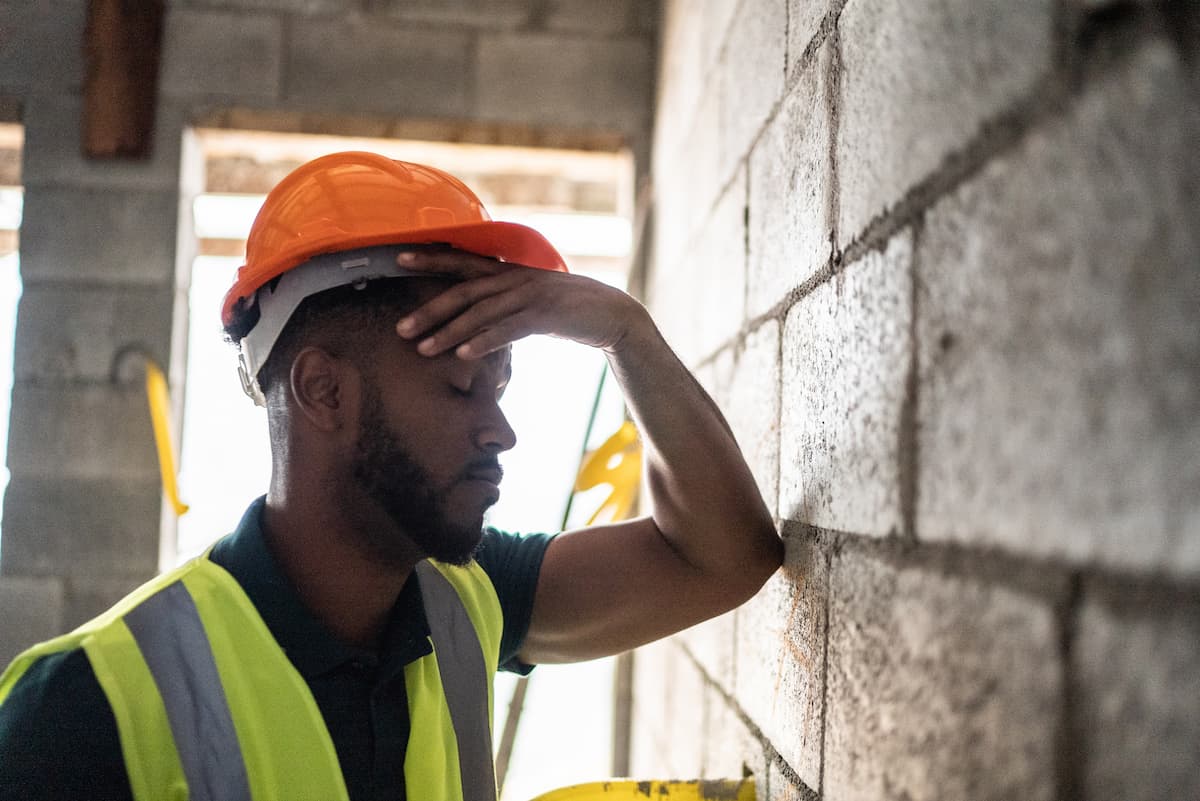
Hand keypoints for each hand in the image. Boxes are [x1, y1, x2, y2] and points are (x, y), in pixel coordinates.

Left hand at [392, 249, 647, 358]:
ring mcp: (531, 294)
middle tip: (401, 328)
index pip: (463, 262)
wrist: (612, 315)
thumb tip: (472, 321)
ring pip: (481, 312)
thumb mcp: (530, 302)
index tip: (397, 259)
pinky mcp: (545, 314)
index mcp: (510, 271)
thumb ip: (502, 305)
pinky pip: (508, 329)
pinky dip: (484, 341)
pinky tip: (464, 354)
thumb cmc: (567, 311)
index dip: (431, 259)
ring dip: (449, 331)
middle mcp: (516, 278)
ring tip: (424, 348)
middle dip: (429, 309)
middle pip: (464, 290)